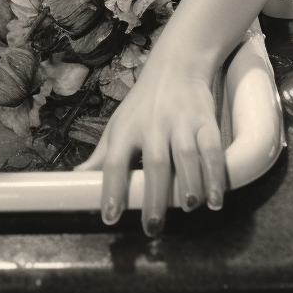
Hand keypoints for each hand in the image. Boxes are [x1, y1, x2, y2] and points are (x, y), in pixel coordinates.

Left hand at [76, 45, 225, 236]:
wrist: (177, 65)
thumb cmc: (144, 103)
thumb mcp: (118, 124)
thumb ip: (101, 155)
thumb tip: (77, 178)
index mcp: (126, 129)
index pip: (114, 161)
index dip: (111, 189)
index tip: (110, 217)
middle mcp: (152, 125)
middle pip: (154, 162)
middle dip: (154, 196)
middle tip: (153, 227)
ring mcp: (181, 123)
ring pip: (185, 156)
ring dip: (188, 185)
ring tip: (187, 208)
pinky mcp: (205, 122)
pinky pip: (211, 150)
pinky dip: (214, 175)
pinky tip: (213, 199)